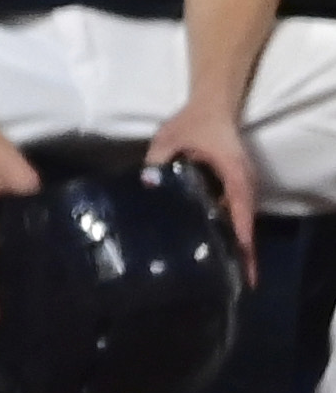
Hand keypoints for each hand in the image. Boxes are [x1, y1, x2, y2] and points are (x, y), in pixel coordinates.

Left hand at [147, 101, 260, 282]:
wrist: (211, 106)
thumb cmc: (194, 123)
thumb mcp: (170, 138)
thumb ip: (157, 160)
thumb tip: (148, 183)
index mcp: (235, 177)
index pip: (242, 218)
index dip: (242, 246)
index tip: (244, 274)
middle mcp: (245, 187)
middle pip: (244, 228)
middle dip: (237, 255)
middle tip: (224, 285)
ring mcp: (241, 188)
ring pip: (238, 223)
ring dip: (230, 245)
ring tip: (215, 275)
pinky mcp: (233, 188)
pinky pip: (231, 214)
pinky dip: (222, 230)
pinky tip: (204, 247)